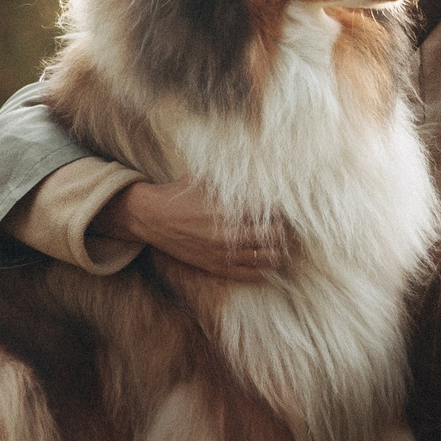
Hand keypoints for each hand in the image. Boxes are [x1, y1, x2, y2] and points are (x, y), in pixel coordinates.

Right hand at [97, 177, 287, 281]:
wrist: (153, 217)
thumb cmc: (181, 193)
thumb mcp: (206, 178)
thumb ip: (230, 175)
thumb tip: (255, 166)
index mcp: (229, 210)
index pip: (269, 213)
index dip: (282, 211)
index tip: (287, 209)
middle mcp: (228, 234)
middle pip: (272, 236)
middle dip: (283, 231)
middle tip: (287, 226)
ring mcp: (222, 253)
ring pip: (264, 258)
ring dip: (277, 251)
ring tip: (282, 244)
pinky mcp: (215, 266)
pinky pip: (248, 274)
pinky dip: (264, 271)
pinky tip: (270, 264)